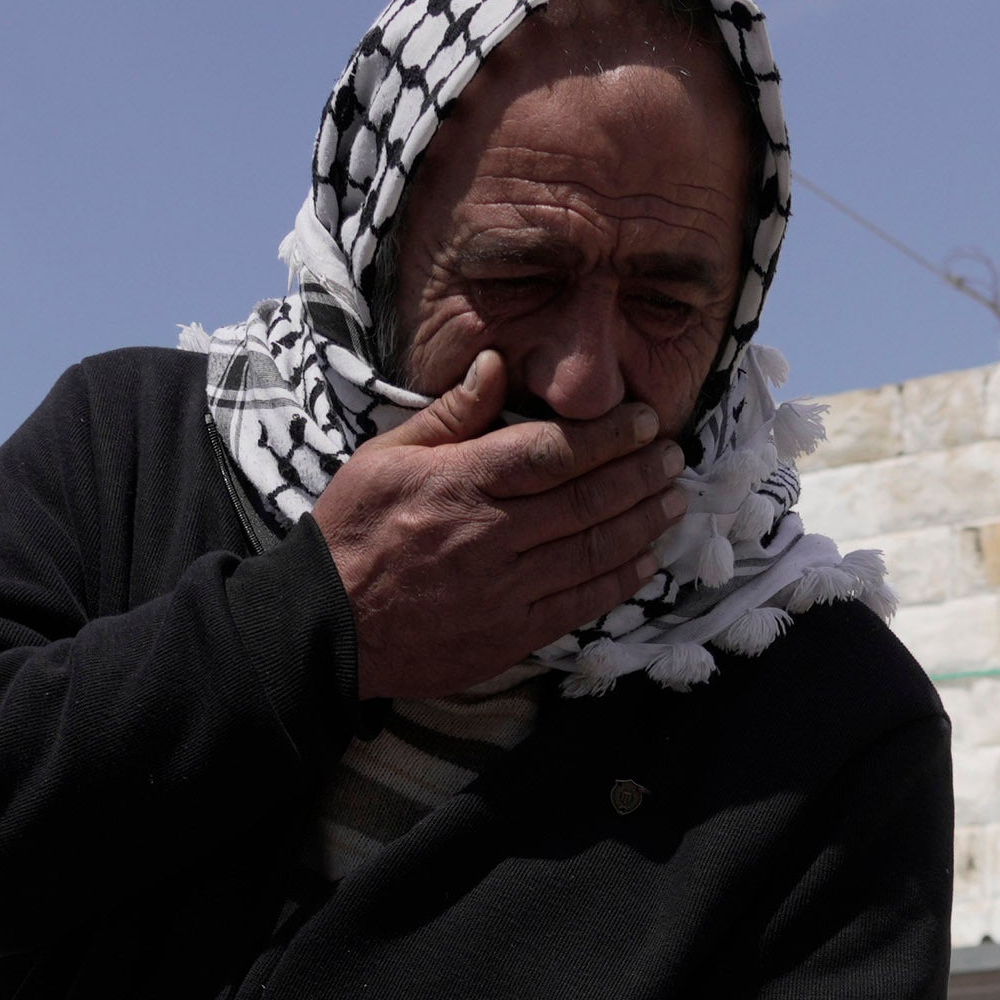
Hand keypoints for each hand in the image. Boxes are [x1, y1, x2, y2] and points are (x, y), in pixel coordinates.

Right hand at [309, 353, 686, 701]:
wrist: (325, 627)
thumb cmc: (351, 533)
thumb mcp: (384, 457)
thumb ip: (450, 415)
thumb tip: (496, 364)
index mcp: (459, 482)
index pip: (552, 451)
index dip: (608, 435)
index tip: (644, 421)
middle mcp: (488, 534)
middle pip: (585, 499)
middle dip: (640, 475)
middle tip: (674, 457)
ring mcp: (502, 590)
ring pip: (591, 550)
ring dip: (642, 524)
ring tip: (674, 501)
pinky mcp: (508, 635)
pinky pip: (577, 604)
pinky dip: (618, 581)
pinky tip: (646, 561)